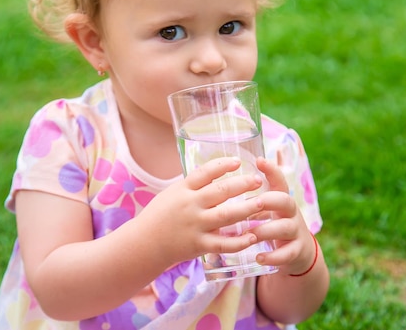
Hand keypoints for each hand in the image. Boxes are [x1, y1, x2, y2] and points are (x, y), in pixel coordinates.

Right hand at [136, 157, 266, 266]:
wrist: (143, 244)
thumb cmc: (159, 216)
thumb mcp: (172, 193)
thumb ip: (194, 185)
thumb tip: (217, 170)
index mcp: (183, 189)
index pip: (205, 172)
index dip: (222, 165)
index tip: (238, 161)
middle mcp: (190, 205)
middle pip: (220, 192)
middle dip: (241, 184)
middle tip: (258, 180)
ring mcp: (195, 226)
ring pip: (225, 216)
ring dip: (246, 208)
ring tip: (262, 202)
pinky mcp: (199, 245)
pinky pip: (222, 244)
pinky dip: (239, 241)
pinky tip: (252, 237)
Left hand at [250, 157, 317, 275]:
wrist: (298, 252)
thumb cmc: (273, 225)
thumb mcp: (267, 210)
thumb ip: (252, 198)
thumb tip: (222, 184)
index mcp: (281, 199)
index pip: (279, 180)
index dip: (272, 170)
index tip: (259, 160)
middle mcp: (291, 213)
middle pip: (285, 200)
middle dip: (269, 200)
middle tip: (254, 202)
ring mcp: (296, 232)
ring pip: (284, 227)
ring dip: (265, 230)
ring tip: (249, 234)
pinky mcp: (297, 251)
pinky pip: (287, 253)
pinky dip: (273, 256)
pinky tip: (259, 258)